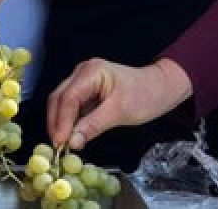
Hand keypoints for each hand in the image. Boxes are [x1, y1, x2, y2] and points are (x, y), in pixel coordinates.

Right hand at [47, 57, 193, 150]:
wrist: (161, 87)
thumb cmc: (146, 95)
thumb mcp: (120, 113)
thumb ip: (93, 126)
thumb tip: (72, 142)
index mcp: (91, 72)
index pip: (68, 98)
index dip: (61, 121)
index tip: (60, 142)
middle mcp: (82, 72)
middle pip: (59, 97)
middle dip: (56, 122)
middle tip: (57, 145)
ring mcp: (82, 79)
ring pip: (62, 101)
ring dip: (60, 122)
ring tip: (62, 143)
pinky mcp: (85, 89)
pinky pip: (71, 105)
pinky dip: (69, 120)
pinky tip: (70, 134)